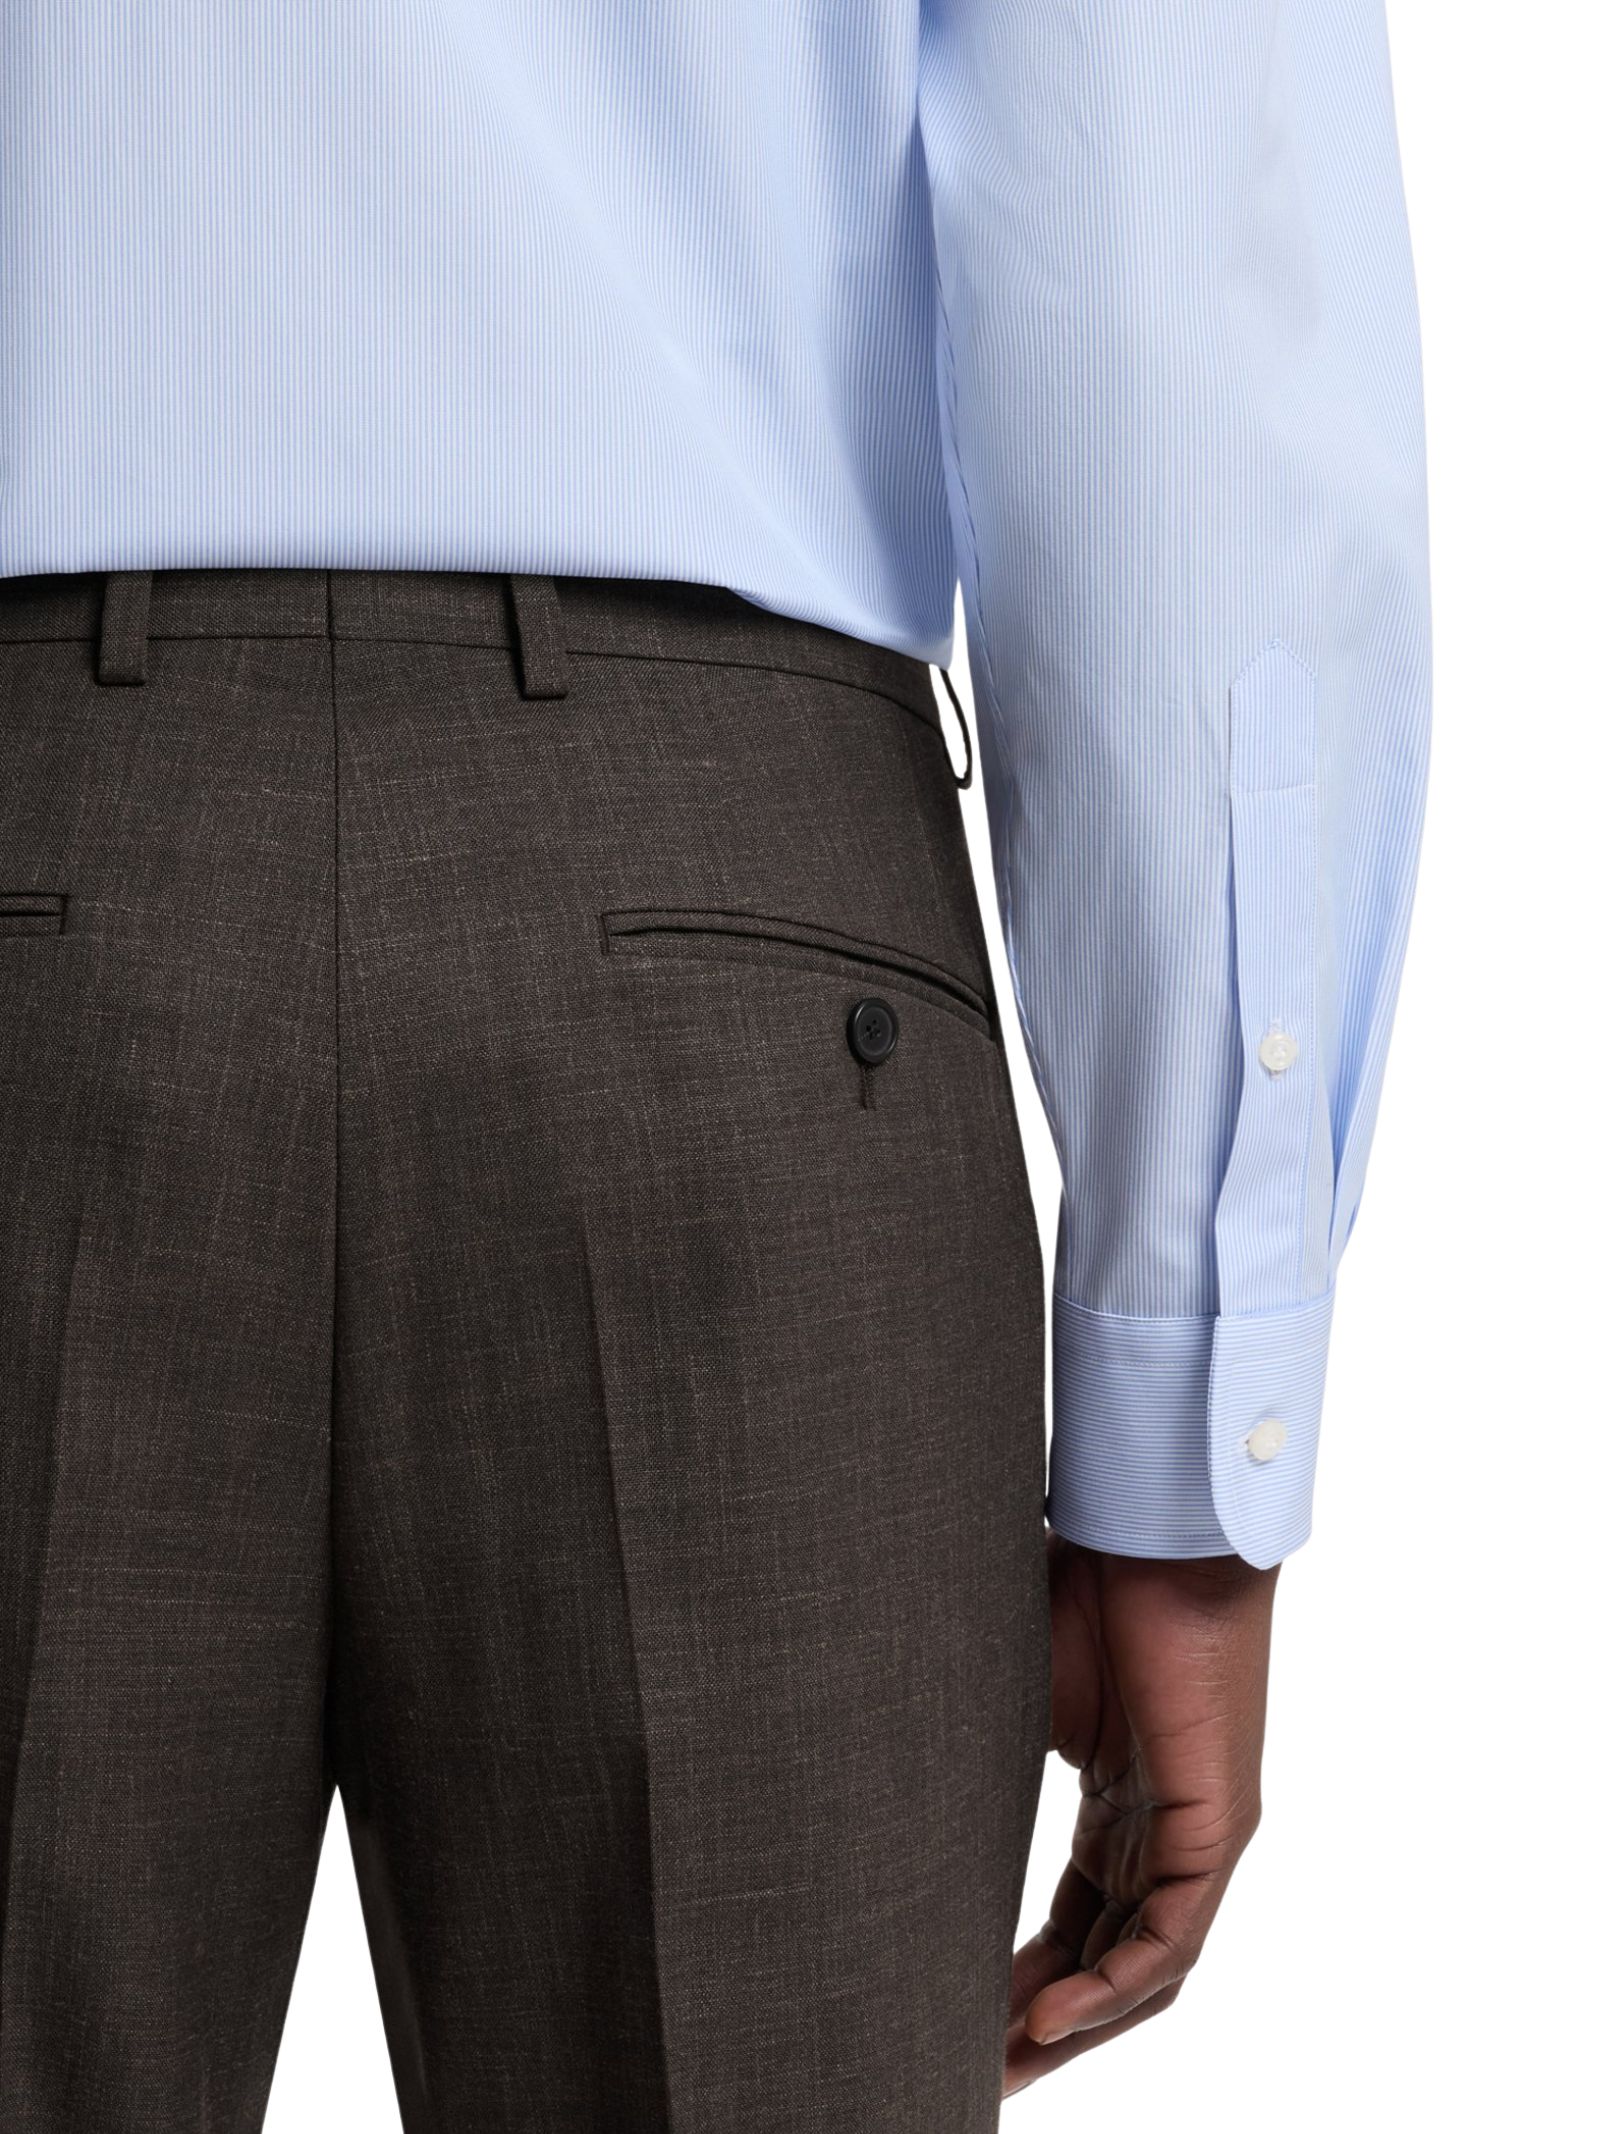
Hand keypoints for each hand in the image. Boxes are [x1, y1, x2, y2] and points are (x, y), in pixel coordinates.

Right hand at [1004, 1536, 1277, 2095]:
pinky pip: (1172, 1939)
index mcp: (1119, 1798)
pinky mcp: (1215, 1824)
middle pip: (1106, 1959)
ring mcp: (1194, 1831)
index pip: (1074, 1920)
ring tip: (1004, 2067)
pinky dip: (1116, 1988)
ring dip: (1077, 2027)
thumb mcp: (1009, 1685)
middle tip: (977, 2072)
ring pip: (1142, 1968)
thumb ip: (971, 1747)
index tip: (957, 2018)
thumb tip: (868, 1752)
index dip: (1020, 1978)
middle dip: (1041, 2024)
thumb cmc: (1082, 1578)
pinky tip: (1054, 2019)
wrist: (1149, 1527)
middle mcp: (1161, 1828)